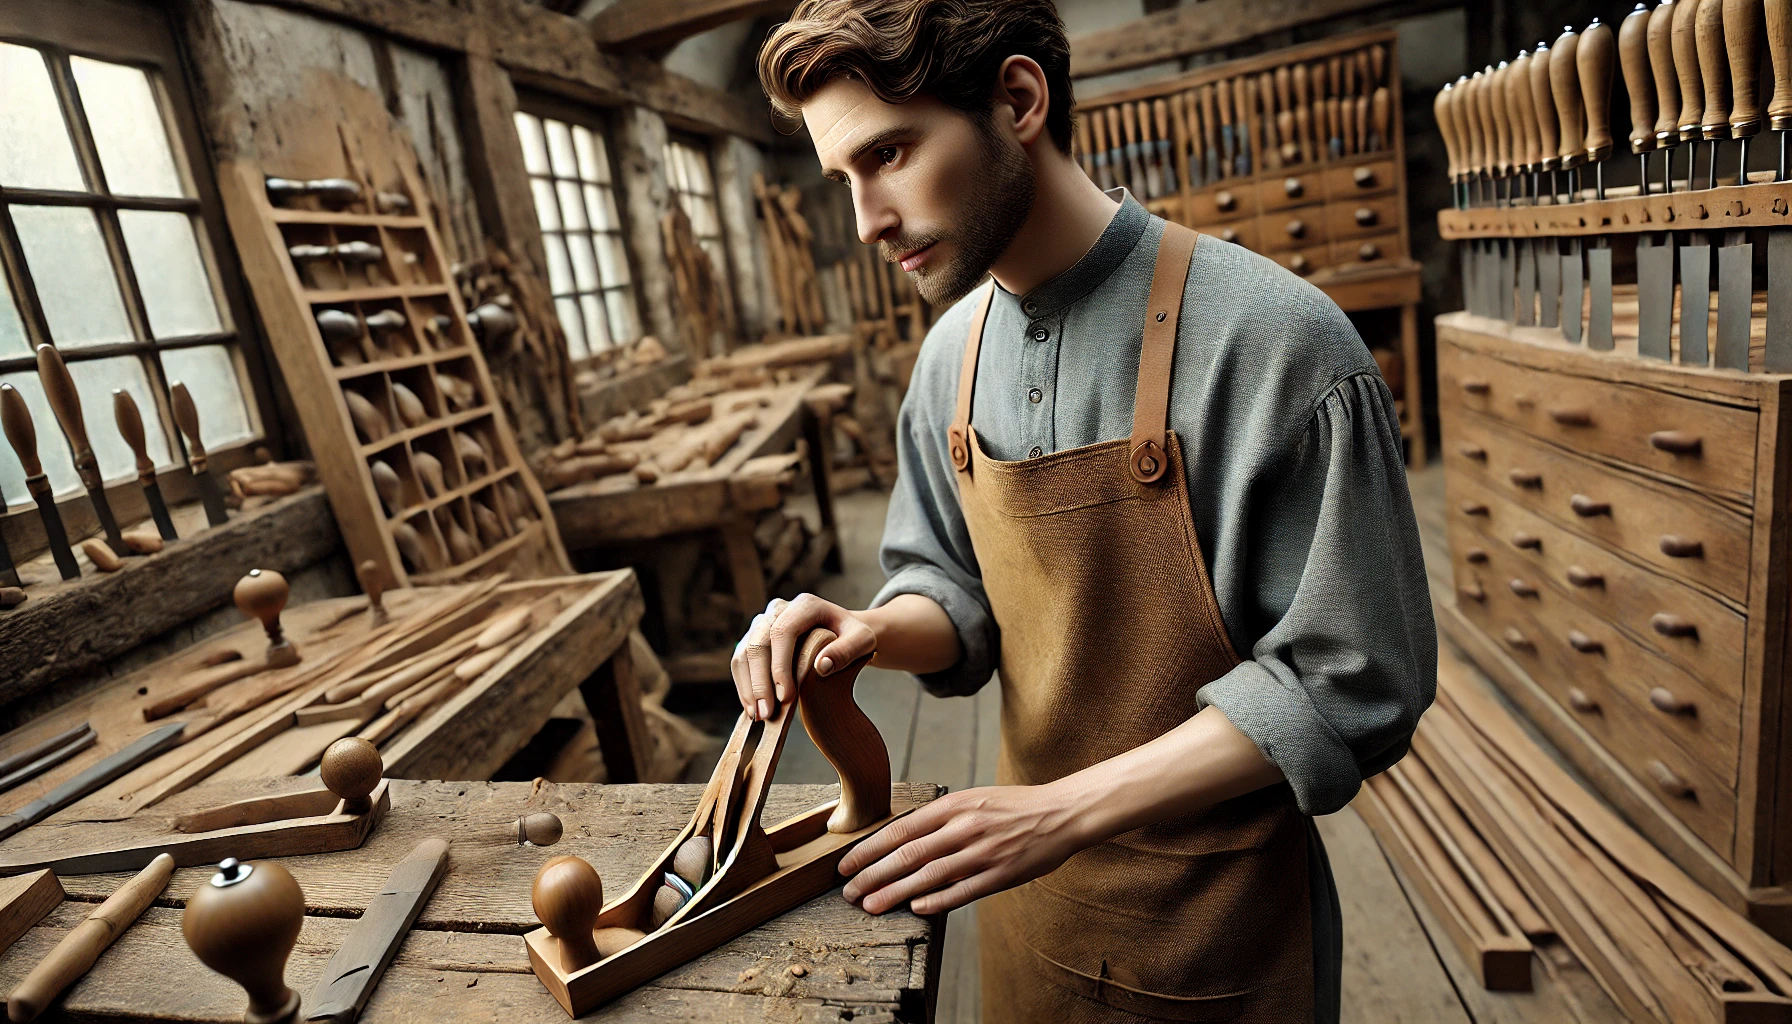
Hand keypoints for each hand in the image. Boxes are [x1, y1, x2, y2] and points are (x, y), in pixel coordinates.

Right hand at [729, 593, 876, 720]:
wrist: (843, 633)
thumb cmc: (853, 637)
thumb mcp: (863, 641)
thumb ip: (847, 651)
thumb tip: (821, 667)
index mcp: (804, 605)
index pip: (782, 632)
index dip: (780, 666)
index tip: (787, 697)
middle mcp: (778, 610)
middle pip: (758, 643)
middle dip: (760, 682)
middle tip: (767, 714)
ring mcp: (762, 623)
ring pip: (744, 653)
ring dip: (748, 687)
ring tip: (758, 716)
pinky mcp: (754, 638)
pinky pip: (741, 662)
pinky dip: (745, 686)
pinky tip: (752, 708)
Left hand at [838, 783, 1090, 915]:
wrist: (1061, 813)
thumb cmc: (1013, 807)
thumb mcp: (973, 799)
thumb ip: (941, 818)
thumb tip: (902, 838)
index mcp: (954, 805)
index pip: (901, 829)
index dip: (870, 849)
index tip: (846, 865)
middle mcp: (965, 827)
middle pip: (908, 854)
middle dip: (873, 875)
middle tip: (848, 892)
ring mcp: (983, 852)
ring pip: (930, 875)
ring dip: (896, 892)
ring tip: (871, 906)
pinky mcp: (1001, 874)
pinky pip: (964, 890)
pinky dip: (938, 901)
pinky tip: (916, 909)